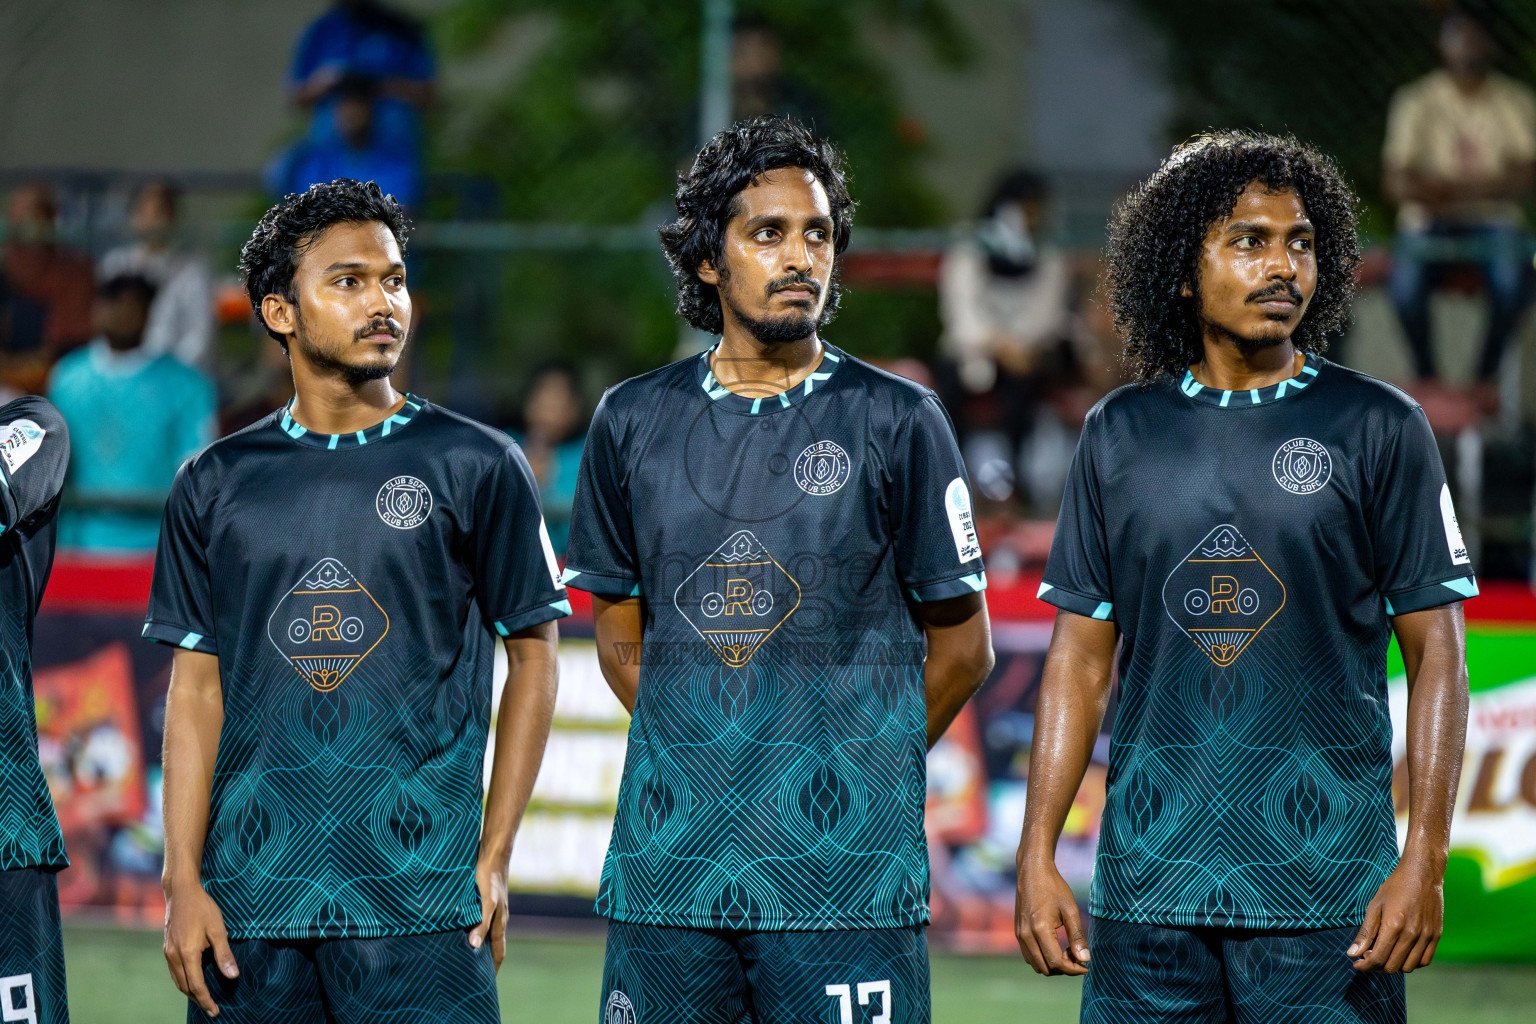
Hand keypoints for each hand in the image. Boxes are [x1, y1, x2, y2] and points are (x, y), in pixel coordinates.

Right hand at [163, 881, 236, 1015]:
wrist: (181, 892)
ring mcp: (168, 952)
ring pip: (177, 980)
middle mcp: (174, 956)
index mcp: (187, 953)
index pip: (196, 985)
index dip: (206, 1000)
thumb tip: (233, 976)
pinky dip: (183, 980)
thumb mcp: (218, 929)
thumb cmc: (202, 908)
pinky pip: (174, 971)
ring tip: (203, 997)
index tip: (215, 1011)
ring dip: (190, 991)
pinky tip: (192, 980)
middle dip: (198, 999)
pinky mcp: (167, 947)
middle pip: (185, 986)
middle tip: (211, 1007)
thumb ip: (224, 954)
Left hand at [468, 857, 509, 970]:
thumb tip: (474, 947)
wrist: (493, 853)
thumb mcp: (487, 903)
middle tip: (472, 974)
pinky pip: (477, 920)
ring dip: (477, 944)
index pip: (498, 952)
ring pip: (484, 932)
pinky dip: (470, 929)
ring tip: (463, 955)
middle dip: (484, 960)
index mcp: (499, 923)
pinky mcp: (482, 899)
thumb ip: (482, 924)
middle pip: (492, 945)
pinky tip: (459, 928)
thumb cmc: (490, 878)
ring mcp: (490, 909)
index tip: (486, 983)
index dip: (494, 968)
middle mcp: (496, 918)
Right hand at [1015, 854, 1089, 975]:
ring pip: (1036, 964)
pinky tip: (1055, 946)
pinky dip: (1043, 958)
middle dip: (1063, 968)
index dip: (1073, 969)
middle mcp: (1026, 935)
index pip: (1056, 962)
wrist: (1032, 871)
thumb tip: (1085, 959)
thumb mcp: (1070, 910)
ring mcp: (1019, 934)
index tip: (1087, 966)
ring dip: (1052, 964)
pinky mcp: (1018, 932)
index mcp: (1039, 929)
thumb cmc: (1054, 887)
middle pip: (1045, 968)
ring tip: (1067, 951)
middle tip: (1078, 956)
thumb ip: (1077, 936)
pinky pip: (1029, 955)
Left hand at [1349, 854, 1443, 973]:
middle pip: (1392, 967)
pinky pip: (1425, 961)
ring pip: (1408, 967)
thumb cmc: (1395, 887)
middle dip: (1376, 966)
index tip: (1356, 963)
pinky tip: (1402, 952)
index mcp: (1394, 925)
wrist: (1422, 873)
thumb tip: (1351, 954)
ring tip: (1385, 953)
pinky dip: (1411, 963)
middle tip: (1369, 955)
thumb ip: (1365, 933)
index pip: (1377, 958)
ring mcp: (1426, 936)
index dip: (1364, 966)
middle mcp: (1412, 934)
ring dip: (1394, 965)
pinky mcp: (1436, 935)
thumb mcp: (1374, 906)